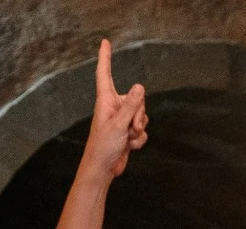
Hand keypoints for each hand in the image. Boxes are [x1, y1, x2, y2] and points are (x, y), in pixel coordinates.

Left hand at [82, 39, 147, 180]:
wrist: (103, 169)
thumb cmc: (104, 146)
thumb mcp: (119, 124)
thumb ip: (131, 106)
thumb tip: (140, 86)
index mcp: (106, 100)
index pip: (105, 73)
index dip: (105, 57)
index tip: (105, 42)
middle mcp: (114, 107)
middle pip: (136, 98)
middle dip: (139, 114)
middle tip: (131, 128)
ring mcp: (121, 120)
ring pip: (142, 115)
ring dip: (139, 129)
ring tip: (128, 138)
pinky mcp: (127, 132)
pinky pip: (142, 130)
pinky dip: (139, 139)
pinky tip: (129, 146)